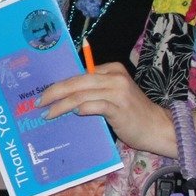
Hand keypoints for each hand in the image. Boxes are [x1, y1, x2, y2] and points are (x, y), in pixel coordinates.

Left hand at [36, 60, 170, 153]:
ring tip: (48, 114)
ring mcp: (118, 91)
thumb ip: (94, 91)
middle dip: (54, 92)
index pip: (78, 75)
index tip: (44, 94)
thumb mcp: (114, 95)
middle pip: (76, 82)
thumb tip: (64, 96)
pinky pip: (94, 106)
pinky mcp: (119, 107)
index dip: (59, 84)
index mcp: (112, 69)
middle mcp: (114, 77)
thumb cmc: (132, 113)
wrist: (157, 127)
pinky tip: (72, 115)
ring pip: (81, 94)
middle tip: (39, 102)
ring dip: (61, 105)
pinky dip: (81, 110)